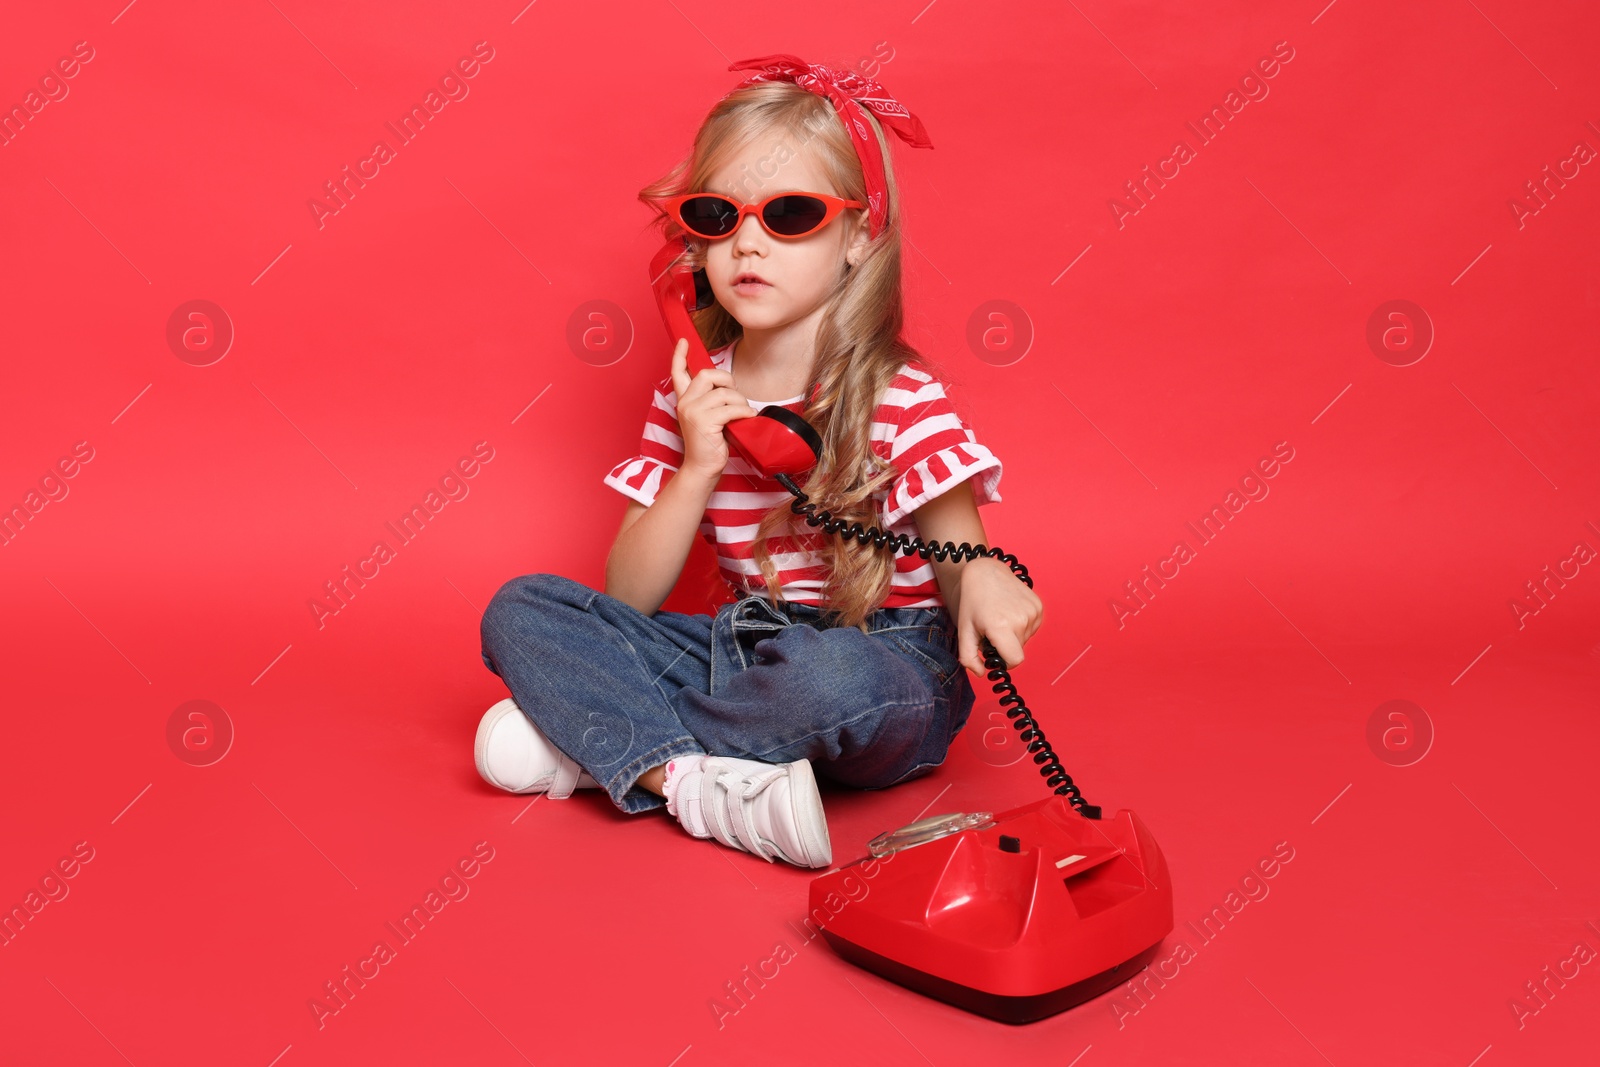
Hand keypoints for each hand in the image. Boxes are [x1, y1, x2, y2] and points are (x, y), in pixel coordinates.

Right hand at [668, 337, 758, 478]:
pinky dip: (744, 412)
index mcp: (684, 400)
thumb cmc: (709, 443)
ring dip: (739, 402)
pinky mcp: (704, 422)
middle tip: (735, 396)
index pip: (678, 372)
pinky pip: (731, 408)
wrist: (703, 468)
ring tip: (742, 414)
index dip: (680, 355)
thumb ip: (710, 401)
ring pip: (724, 393)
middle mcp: (685, 403)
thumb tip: (727, 386)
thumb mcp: (707, 417)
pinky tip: (747, 418)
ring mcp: (693, 412)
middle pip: (707, 374)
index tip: (684, 341)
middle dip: (727, 380)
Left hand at [956, 557, 1043, 675]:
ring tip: (1001, 618)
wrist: (985, 572)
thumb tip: (981, 673)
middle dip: (1006, 646)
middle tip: (992, 629)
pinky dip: (1022, 625)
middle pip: (1019, 650)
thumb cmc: (972, 601)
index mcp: (1001, 626)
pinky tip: (1010, 611)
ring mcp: (1032, 611)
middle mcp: (1020, 619)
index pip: (1015, 661)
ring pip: (1026, 639)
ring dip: (1014, 635)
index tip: (995, 652)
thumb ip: (968, 658)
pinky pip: (1033, 627)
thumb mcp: (964, 631)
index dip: (1004, 662)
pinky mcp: (1038, 605)